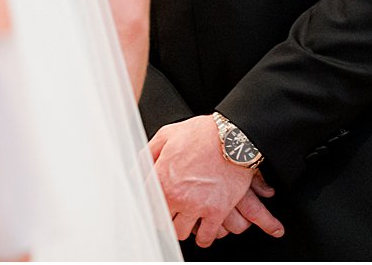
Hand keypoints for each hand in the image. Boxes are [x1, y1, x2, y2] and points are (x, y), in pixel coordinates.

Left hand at [148, 116, 283, 246]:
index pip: (145, 204)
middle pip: (161, 222)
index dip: (148, 204)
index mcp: (162, 178)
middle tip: (171, 209)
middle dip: (165, 216)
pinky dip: (203, 237)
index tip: (154, 203)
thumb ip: (148, 154)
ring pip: (181, 233)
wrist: (234, 137)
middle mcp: (177, 196)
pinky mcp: (217, 212)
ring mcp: (198, 206)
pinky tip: (202, 227)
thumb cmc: (202, 133)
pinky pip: (206, 238)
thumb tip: (136, 170)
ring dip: (182, 226)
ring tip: (186, 217)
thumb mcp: (167, 135)